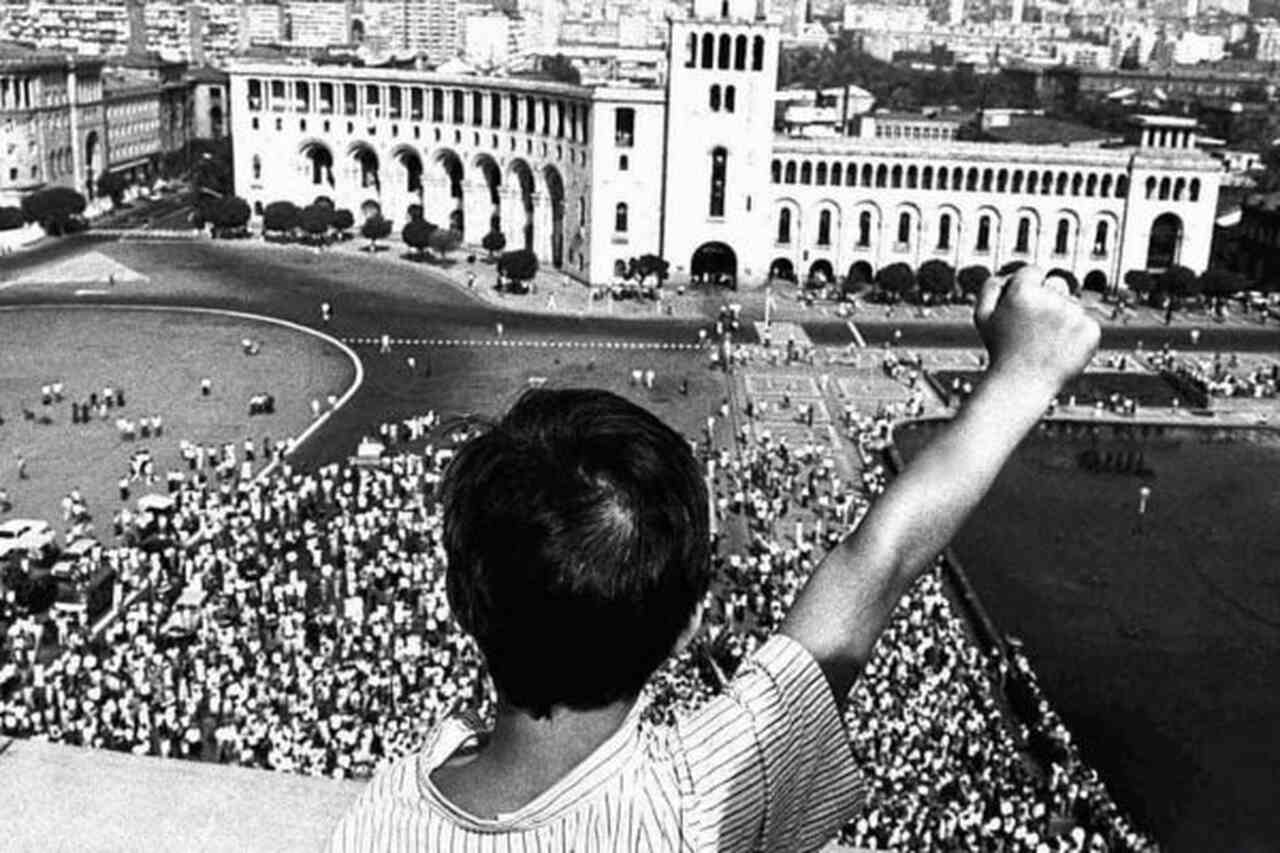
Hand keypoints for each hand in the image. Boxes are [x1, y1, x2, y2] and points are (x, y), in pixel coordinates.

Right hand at [974, 265, 1099, 393]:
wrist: (1022, 383)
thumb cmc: (1001, 350)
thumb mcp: (982, 316)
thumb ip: (991, 286)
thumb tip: (1011, 273)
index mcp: (1024, 291)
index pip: (1034, 271)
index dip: (1028, 288)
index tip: (1025, 305)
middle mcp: (1051, 299)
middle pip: (1057, 285)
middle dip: (1048, 301)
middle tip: (1034, 327)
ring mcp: (1073, 315)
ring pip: (1072, 305)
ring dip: (1063, 318)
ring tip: (1046, 341)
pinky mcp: (1090, 330)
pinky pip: (1087, 322)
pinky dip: (1077, 334)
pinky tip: (1061, 347)